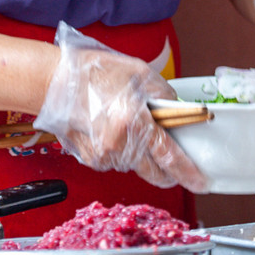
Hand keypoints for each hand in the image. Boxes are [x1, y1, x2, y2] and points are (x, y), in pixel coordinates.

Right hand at [33, 23, 208, 192]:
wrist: (54, 82)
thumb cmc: (94, 72)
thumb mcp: (139, 73)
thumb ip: (164, 94)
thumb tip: (178, 110)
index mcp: (134, 121)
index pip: (169, 156)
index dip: (188, 172)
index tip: (201, 183)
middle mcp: (118, 144)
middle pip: (153, 172)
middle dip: (166, 171)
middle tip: (171, 162)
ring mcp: (102, 155)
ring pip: (133, 165)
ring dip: (140, 156)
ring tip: (130, 129)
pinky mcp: (90, 159)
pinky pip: (114, 162)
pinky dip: (120, 152)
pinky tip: (111, 131)